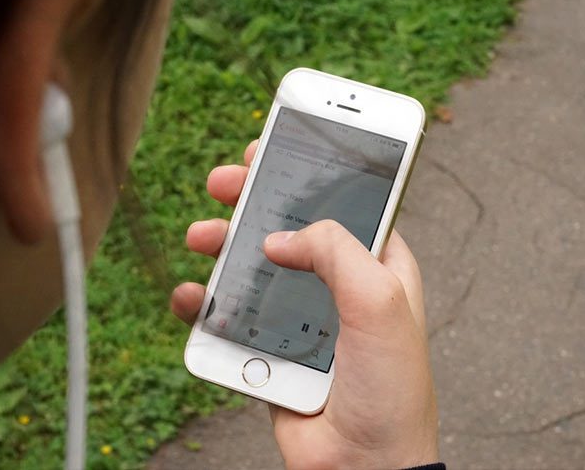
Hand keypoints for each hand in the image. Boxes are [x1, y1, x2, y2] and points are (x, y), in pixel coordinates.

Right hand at [172, 140, 438, 468]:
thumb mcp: (379, 302)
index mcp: (375, 265)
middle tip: (224, 182)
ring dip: (224, 245)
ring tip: (201, 236)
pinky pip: (232, 315)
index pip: (341, 202)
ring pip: (253, 266)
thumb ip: (336, 251)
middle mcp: (337, 285)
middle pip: (288, 226)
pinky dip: (207, 302)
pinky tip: (192, 296)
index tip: (272, 147)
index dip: (308, 171)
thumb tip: (281, 236)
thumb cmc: (391, 389)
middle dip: (254, 199)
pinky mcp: (271, 349)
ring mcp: (301, 317)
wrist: (364, 466)